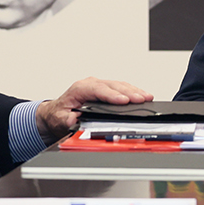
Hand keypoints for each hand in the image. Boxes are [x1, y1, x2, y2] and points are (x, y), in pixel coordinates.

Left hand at [36, 77, 153, 139]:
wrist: (56, 112)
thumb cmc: (59, 114)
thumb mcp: (59, 119)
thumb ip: (67, 120)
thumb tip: (74, 120)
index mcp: (79, 89)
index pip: (98, 89)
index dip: (112, 95)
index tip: (124, 101)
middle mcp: (90, 84)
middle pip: (113, 85)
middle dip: (129, 92)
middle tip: (142, 99)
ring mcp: (99, 85)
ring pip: (119, 85)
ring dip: (134, 91)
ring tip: (147, 97)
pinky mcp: (105, 89)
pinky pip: (121, 87)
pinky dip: (133, 91)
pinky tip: (142, 95)